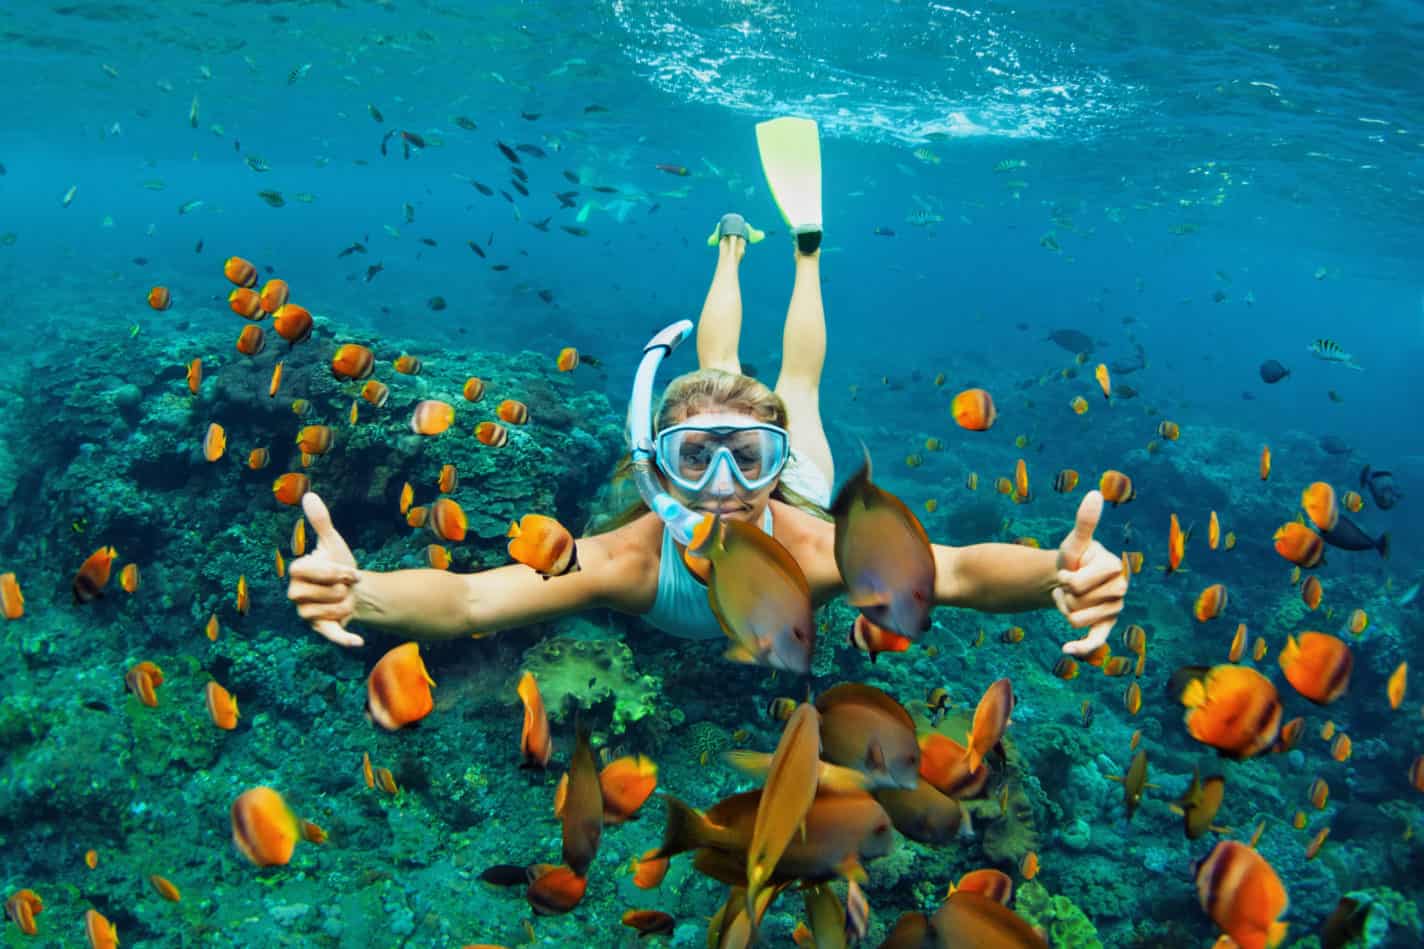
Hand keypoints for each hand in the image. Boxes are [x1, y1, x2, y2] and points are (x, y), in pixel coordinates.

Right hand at [287, 493, 362, 646]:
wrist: (354, 589)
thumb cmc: (339, 564)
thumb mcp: (332, 542)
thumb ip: (320, 521)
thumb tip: (309, 496)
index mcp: (297, 572)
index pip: (316, 573)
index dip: (337, 572)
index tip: (351, 571)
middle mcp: (295, 594)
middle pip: (326, 593)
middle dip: (344, 588)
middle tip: (347, 586)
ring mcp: (305, 614)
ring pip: (332, 611)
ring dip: (348, 603)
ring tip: (346, 598)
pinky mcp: (320, 629)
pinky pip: (330, 635)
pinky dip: (344, 639)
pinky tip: (358, 642)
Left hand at [1053, 490, 1126, 656]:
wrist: (1069, 577)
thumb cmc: (1074, 558)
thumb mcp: (1076, 541)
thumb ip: (1085, 521)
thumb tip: (1094, 493)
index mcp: (1115, 568)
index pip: (1078, 585)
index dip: (1065, 581)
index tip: (1069, 572)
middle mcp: (1121, 590)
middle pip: (1076, 605)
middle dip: (1064, 596)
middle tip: (1069, 586)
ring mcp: (1115, 610)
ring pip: (1076, 621)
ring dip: (1064, 610)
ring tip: (1070, 598)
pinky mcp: (1106, 627)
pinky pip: (1095, 642)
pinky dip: (1081, 648)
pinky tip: (1066, 649)